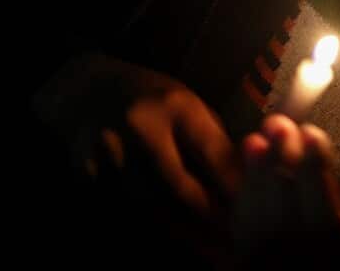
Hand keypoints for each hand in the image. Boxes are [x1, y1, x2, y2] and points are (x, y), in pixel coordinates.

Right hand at [34, 54, 240, 221]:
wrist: (85, 91)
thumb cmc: (150, 98)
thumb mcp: (187, 104)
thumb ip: (213, 141)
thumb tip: (245, 181)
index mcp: (174, 105)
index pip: (211, 152)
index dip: (233, 187)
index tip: (254, 210)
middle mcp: (140, 128)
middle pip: (180, 186)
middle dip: (211, 217)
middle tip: (238, 239)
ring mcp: (109, 154)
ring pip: (152, 207)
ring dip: (185, 233)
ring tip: (214, 249)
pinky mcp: (87, 176)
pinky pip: (126, 211)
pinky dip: (154, 229)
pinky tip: (178, 240)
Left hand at [233, 115, 339, 270]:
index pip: (323, 215)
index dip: (315, 171)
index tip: (313, 133)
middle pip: (282, 218)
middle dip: (278, 166)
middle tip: (277, 123)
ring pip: (254, 232)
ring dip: (252, 184)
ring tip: (253, 143)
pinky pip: (242, 249)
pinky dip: (241, 214)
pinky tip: (247, 188)